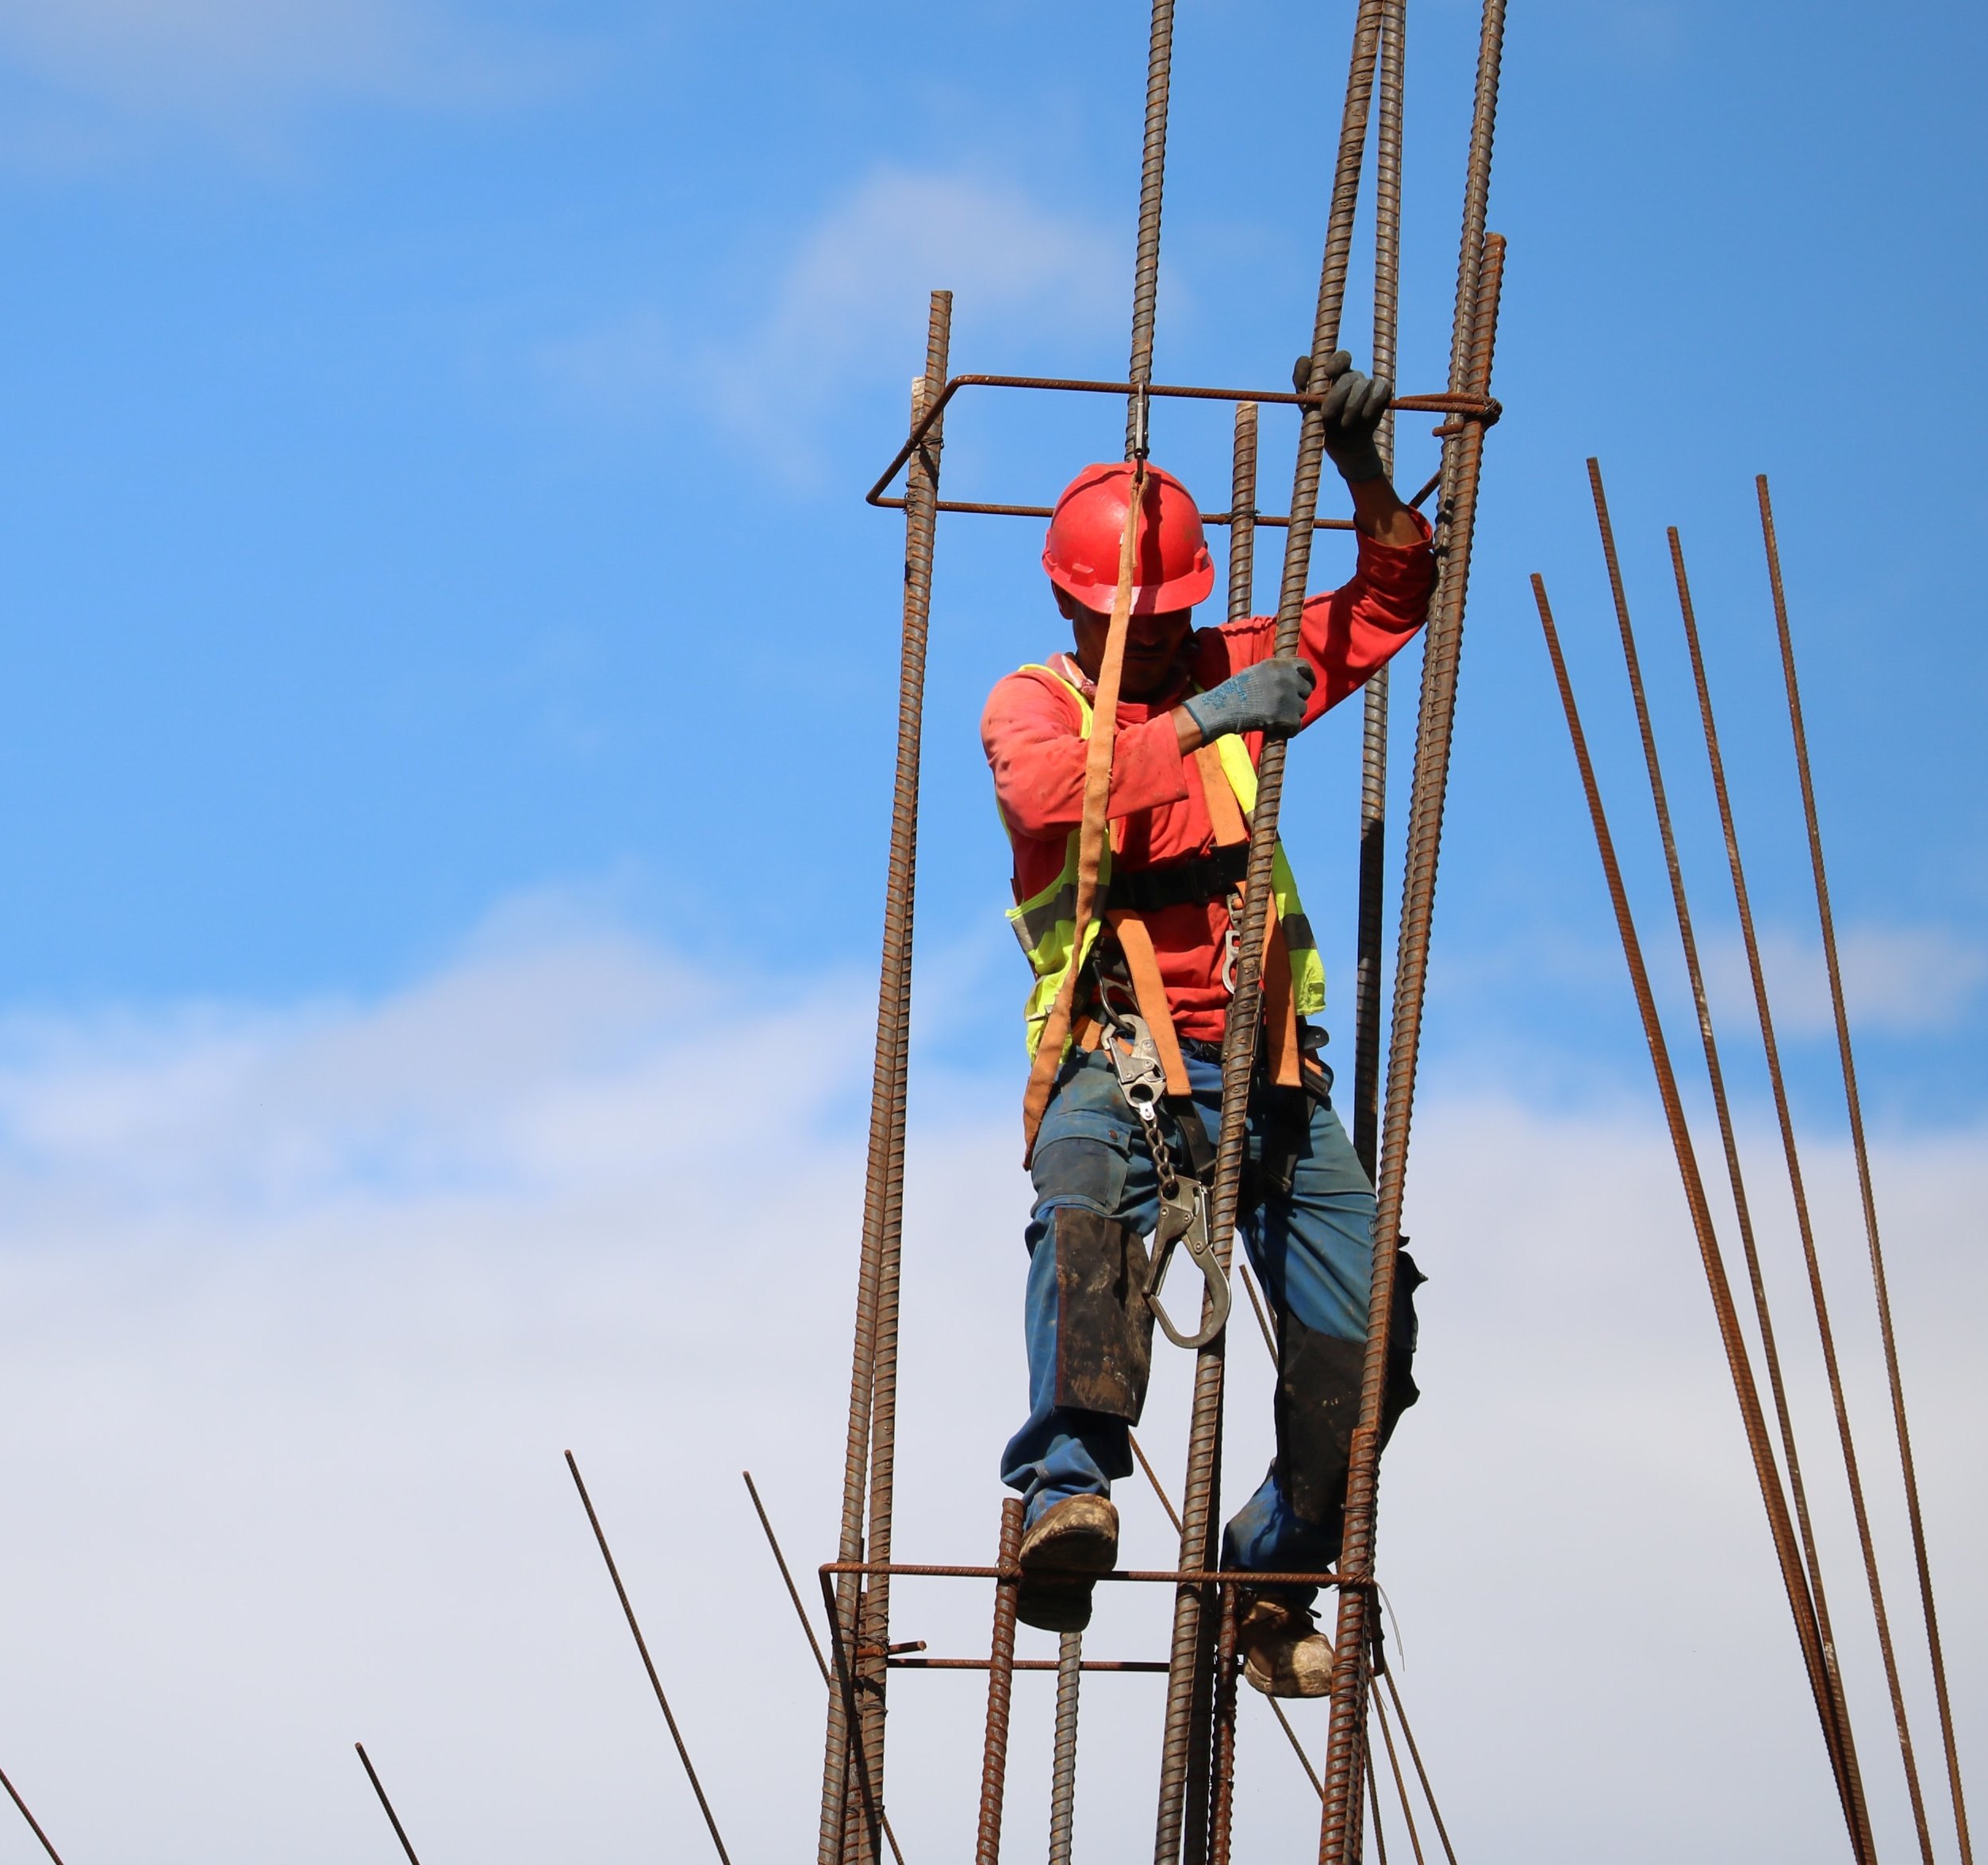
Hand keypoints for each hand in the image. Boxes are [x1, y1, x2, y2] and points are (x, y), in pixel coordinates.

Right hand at [1182, 658, 1316, 742]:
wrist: (1222, 709)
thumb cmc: (1236, 693)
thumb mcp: (1257, 672)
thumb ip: (1278, 673)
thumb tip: (1297, 679)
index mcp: (1278, 665)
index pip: (1305, 666)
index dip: (1309, 677)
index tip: (1309, 685)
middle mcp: (1285, 678)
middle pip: (1306, 690)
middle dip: (1297, 699)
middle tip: (1282, 706)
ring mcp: (1287, 697)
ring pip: (1302, 709)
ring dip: (1291, 715)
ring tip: (1272, 717)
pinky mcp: (1286, 716)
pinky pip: (1297, 725)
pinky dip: (1288, 730)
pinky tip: (1274, 728)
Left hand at [1295, 349, 1391, 484]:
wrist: (1343, 447)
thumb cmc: (1322, 423)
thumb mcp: (1307, 404)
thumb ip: (1302, 381)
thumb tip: (1305, 360)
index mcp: (1335, 375)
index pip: (1340, 358)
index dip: (1336, 362)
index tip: (1327, 373)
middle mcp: (1352, 377)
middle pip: (1349, 377)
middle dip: (1337, 395)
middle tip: (1326, 414)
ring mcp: (1367, 384)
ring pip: (1363, 385)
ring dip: (1352, 406)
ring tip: (1344, 424)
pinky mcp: (1382, 393)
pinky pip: (1381, 389)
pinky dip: (1372, 403)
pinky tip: (1365, 416)